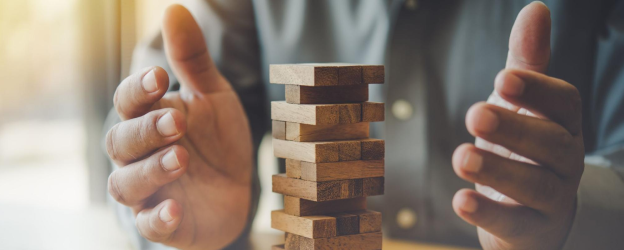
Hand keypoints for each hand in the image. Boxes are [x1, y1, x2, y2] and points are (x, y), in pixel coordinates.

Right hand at [105, 5, 252, 248]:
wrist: (238, 187)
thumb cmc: (217, 139)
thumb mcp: (213, 97)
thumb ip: (193, 60)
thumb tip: (175, 8)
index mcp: (149, 119)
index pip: (128, 102)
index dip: (138, 89)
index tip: (161, 77)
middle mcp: (139, 155)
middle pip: (121, 141)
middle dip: (147, 130)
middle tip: (177, 122)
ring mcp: (149, 191)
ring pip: (127, 183)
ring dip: (150, 170)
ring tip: (180, 158)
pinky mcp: (164, 223)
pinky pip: (150, 224)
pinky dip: (158, 218)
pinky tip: (175, 208)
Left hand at [452, 2, 583, 248]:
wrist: (529, 211)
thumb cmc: (522, 147)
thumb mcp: (521, 105)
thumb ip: (526, 64)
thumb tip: (536, 8)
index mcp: (562, 125)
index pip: (563, 103)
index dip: (537, 89)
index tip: (502, 77)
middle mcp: (565, 161)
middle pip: (552, 144)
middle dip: (515, 128)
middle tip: (474, 114)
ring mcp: (552, 199)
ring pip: (537, 186)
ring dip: (499, 170)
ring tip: (461, 156)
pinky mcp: (532, 230)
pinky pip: (516, 223)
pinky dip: (490, 213)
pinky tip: (460, 200)